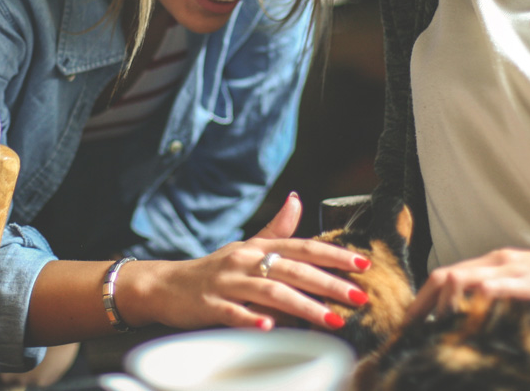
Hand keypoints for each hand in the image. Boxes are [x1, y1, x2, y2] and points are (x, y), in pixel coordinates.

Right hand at [122, 193, 371, 330]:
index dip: (334, 255)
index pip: (303, 248)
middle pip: (293, 270)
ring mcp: (227, 283)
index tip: (364, 264)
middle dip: (329, 284)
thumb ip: (275, 229)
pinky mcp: (209, 305)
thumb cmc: (214, 269)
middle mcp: (246, 261)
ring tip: (332, 320)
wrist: (165, 285)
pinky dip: (251, 319)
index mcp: (258, 248)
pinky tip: (269, 329)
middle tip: (359, 297)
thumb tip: (298, 200)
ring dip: (304, 306)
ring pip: (270, 292)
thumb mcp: (246, 246)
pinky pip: (233, 313)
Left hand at [406, 248, 529, 321]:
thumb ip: (496, 299)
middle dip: (422, 304)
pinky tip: (466, 322)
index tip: (407, 324)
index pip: (445, 276)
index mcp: (492, 262)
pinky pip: (496, 290)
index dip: (422, 299)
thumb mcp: (521, 289)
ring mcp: (513, 271)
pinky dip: (475, 304)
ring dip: (443, 306)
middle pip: (446, 276)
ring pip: (464, 279)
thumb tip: (467, 323)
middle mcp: (497, 261)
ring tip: (433, 331)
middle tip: (408, 331)